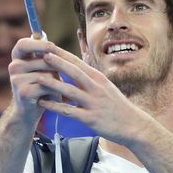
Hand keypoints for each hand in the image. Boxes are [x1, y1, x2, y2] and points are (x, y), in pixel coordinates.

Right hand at [8, 37, 63, 125]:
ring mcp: (16, 80)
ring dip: (59, 82)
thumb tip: (52, 39)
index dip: (40, 44)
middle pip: (44, 59)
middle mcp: (14, 66)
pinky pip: (47, 86)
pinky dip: (56, 93)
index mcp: (17, 57)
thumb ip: (46, 55)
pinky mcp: (23, 92)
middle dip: (58, 68)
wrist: (28, 112)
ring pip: (48, 73)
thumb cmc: (40, 86)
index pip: (24, 44)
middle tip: (63, 77)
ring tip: (59, 89)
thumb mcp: (41, 68)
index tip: (53, 47)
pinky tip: (56, 98)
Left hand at [35, 46, 149, 143]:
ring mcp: (93, 103)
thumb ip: (90, 78)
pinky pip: (69, 111)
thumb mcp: (105, 87)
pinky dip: (55, 106)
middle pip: (74, 72)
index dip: (63, 54)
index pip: (78, 62)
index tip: (49, 46)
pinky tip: (42, 103)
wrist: (133, 125)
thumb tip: (76, 67)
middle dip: (58, 62)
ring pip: (70, 91)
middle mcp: (96, 88)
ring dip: (53, 84)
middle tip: (42, 54)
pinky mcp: (90, 118)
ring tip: (38, 78)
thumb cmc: (116, 105)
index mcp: (98, 78)